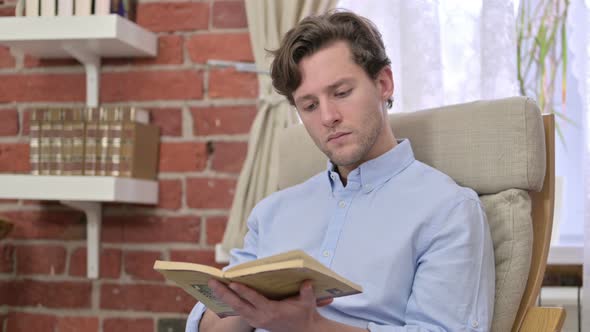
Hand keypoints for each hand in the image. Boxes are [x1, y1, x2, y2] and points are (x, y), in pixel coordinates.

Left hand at [208, 279, 332, 331]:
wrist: (303, 330)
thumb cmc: (304, 314)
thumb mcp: (308, 303)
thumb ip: (306, 293)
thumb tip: (307, 282)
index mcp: (272, 311)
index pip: (255, 300)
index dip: (243, 291)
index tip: (232, 283)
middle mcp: (260, 317)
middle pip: (238, 305)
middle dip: (224, 293)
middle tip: (211, 282)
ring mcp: (256, 320)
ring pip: (235, 308)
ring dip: (223, 297)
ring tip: (212, 285)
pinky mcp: (254, 320)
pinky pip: (238, 311)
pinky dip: (228, 302)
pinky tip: (220, 294)